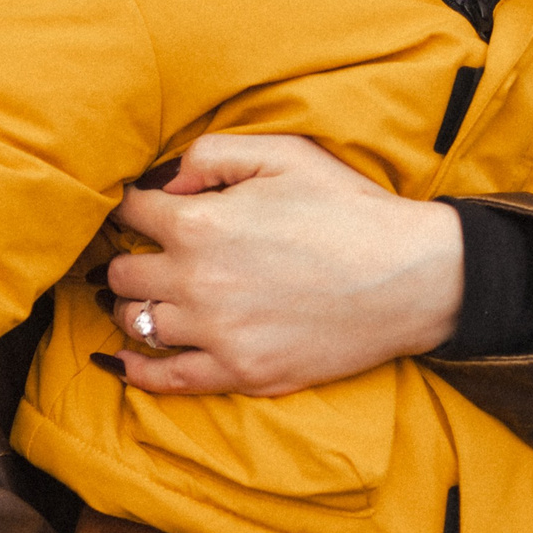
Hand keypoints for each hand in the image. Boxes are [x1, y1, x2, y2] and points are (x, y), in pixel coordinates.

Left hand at [94, 133, 463, 397]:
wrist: (410, 277)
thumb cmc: (348, 208)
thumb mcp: (282, 154)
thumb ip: (211, 155)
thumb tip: (164, 184)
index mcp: (199, 224)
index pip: (131, 213)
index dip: (134, 206)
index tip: (142, 210)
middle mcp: (196, 283)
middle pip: (122, 273)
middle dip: (129, 257)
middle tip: (145, 254)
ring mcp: (217, 334)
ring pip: (137, 322)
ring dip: (134, 305)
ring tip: (147, 296)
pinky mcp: (242, 373)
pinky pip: (167, 379)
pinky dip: (138, 370)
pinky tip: (124, 361)